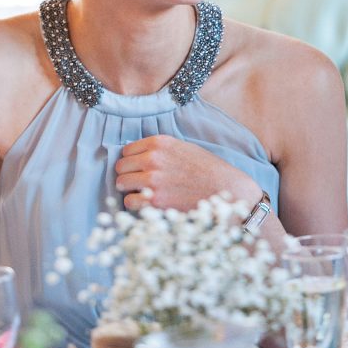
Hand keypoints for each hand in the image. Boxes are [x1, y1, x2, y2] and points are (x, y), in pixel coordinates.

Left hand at [115, 135, 259, 212]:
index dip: (132, 161)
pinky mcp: (155, 201)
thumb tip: (139, 157)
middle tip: (138, 182)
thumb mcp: (183, 148)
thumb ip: (160, 150)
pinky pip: (129, 202)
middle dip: (128, 175)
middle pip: (121, 167)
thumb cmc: (208, 169)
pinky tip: (147, 204)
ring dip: (130, 190)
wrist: (226, 189)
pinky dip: (135, 205)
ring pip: (121, 183)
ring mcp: (152, 180)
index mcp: (159, 143)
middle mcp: (152, 159)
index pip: (127, 150)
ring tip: (142, 193)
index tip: (138, 168)